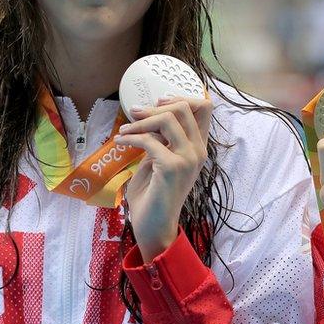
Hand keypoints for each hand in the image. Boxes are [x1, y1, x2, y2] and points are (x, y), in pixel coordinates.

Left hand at [114, 96, 213, 260]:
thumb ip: (161, 139)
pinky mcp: (172, 167)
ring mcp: (187, 159)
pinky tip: (119, 142)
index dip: (181, 97)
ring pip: (168, 119)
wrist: (153, 226)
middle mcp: (198, 151)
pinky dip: (130, 138)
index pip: (204, 108)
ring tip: (124, 130)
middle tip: (134, 113)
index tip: (158, 100)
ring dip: (141, 121)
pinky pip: (149, 140)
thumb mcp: (160, 159)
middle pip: (186, 107)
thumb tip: (149, 116)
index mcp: (198, 148)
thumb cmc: (154, 194)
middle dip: (156, 106)